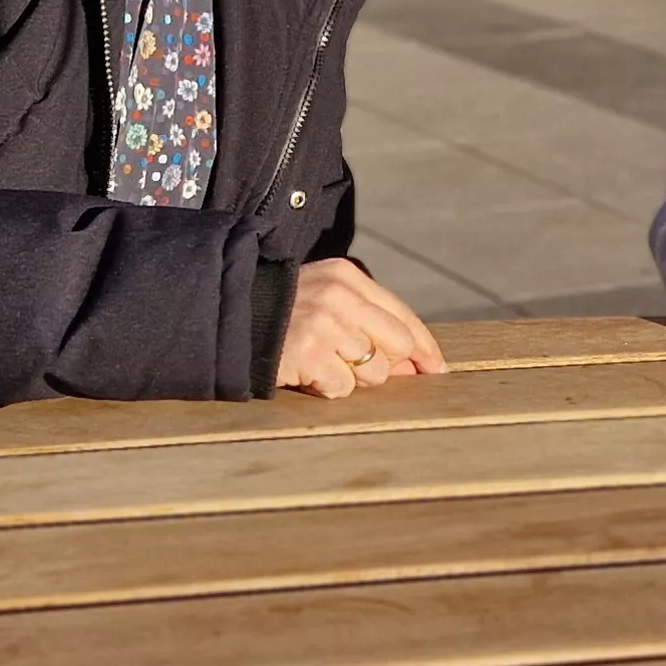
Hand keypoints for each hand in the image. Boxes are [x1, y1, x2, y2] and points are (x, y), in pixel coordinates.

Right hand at [273, 258, 446, 398]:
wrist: (229, 316)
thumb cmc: (282, 312)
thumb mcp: (326, 296)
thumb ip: (368, 320)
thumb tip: (412, 364)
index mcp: (349, 277)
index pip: (402, 315)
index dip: (424, 346)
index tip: (436, 367)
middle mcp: (341, 296)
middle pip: (397, 345)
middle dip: (385, 365)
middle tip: (354, 365)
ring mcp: (325, 324)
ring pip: (373, 372)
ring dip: (351, 377)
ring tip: (321, 361)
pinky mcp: (309, 353)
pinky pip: (342, 387)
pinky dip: (327, 387)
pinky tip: (306, 372)